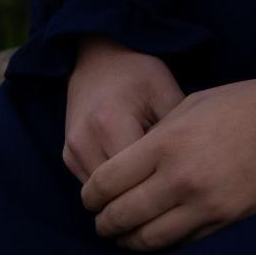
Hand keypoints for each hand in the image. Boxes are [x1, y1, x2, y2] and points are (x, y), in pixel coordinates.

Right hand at [62, 36, 188, 186]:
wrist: (98, 58)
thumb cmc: (137, 72)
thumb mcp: (163, 90)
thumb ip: (175, 130)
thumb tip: (188, 168)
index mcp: (110, 122)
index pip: (137, 178)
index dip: (161, 184)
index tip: (180, 184)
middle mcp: (85, 141)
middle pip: (118, 193)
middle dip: (143, 195)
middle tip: (168, 189)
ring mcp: (72, 150)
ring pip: (103, 196)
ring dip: (125, 193)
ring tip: (149, 177)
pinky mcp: (67, 156)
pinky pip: (93, 186)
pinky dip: (113, 187)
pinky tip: (131, 171)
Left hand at [80, 72, 255, 251]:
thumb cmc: (249, 102)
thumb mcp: (194, 103)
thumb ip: (159, 133)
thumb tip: (132, 161)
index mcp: (169, 142)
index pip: (108, 180)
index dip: (90, 194)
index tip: (88, 196)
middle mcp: (181, 179)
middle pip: (122, 216)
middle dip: (104, 222)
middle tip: (99, 221)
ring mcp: (205, 206)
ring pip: (148, 240)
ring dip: (128, 241)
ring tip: (122, 235)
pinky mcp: (226, 223)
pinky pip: (182, 243)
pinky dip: (163, 244)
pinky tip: (157, 236)